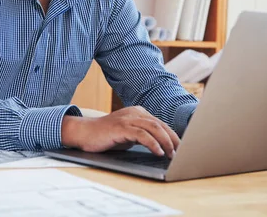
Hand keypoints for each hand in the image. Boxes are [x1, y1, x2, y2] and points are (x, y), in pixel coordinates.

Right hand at [61, 106, 179, 157]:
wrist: (84, 133)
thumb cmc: (106, 136)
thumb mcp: (128, 135)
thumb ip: (143, 136)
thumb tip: (162, 147)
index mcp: (138, 112)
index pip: (160, 123)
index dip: (173, 136)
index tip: (181, 148)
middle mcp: (135, 112)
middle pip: (160, 125)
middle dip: (173, 139)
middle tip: (181, 153)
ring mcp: (128, 118)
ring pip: (154, 128)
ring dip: (166, 142)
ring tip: (172, 154)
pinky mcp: (121, 127)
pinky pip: (142, 134)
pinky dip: (153, 144)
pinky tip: (158, 152)